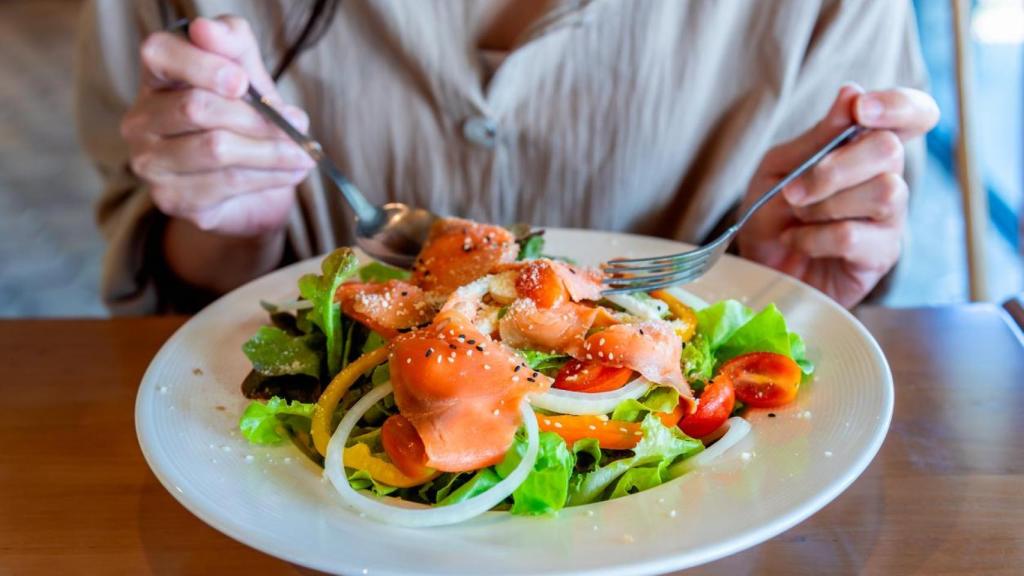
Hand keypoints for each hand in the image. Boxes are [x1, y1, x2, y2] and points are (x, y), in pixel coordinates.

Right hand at [121, 16, 313, 236]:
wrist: (250, 183)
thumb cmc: (244, 118)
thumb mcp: (247, 73)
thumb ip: (233, 44)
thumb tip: (207, 29)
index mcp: (156, 76)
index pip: (160, 54)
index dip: (201, 65)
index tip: (242, 82)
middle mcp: (140, 119)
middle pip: (197, 108)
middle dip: (256, 117)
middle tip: (298, 124)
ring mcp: (150, 162)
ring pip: (216, 149)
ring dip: (272, 151)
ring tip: (303, 153)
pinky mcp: (171, 198)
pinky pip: (226, 184)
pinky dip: (268, 177)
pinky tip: (290, 172)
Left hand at [738, 84, 938, 306]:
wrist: (759, 267)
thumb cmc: (771, 213)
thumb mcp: (780, 167)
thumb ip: (817, 137)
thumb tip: (852, 93)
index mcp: (865, 148)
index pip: (914, 114)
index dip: (899, 105)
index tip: (861, 110)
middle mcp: (888, 177)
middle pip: (891, 150)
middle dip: (833, 168)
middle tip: (793, 191)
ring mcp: (890, 218)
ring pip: (883, 191)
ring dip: (824, 204)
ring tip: (797, 217)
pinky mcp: (882, 256)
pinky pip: (854, 236)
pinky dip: (813, 238)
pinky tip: (799, 243)